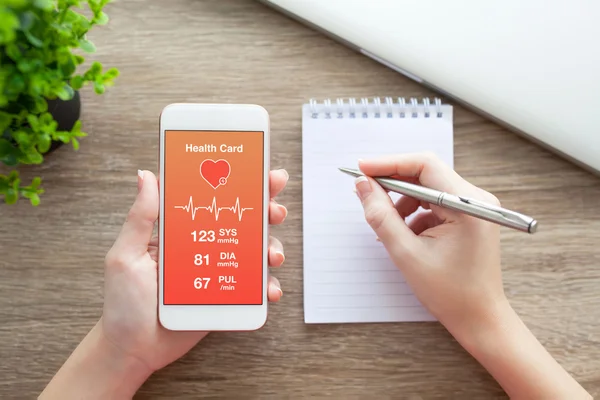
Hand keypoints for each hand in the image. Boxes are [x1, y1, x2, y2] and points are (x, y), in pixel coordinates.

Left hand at [40, 169, 288, 398]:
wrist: (133, 350)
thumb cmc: (123, 302)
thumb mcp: (126, 255)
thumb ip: (140, 218)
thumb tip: (147, 175)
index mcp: (181, 231)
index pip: (213, 199)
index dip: (239, 184)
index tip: (260, 172)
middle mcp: (203, 246)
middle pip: (242, 221)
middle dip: (265, 211)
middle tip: (275, 210)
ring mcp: (217, 271)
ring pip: (253, 252)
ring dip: (271, 247)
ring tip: (272, 255)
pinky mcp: (226, 297)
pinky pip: (252, 288)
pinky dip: (266, 287)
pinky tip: (269, 289)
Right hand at [354, 152, 503, 330]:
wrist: (478, 318)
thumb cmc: (450, 292)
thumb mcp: (406, 253)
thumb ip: (381, 215)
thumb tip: (363, 185)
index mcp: (468, 205)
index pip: (424, 165)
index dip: (389, 163)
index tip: (361, 168)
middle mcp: (477, 198)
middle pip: (426, 173)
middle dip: (392, 182)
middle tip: (365, 191)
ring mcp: (475, 206)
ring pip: (428, 187)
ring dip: (402, 201)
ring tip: (389, 227)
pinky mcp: (469, 215)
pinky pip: (435, 201)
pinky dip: (414, 212)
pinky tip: (404, 234)